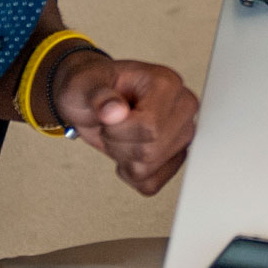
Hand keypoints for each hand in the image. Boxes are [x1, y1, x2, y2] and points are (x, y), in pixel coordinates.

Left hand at [52, 51, 198, 195]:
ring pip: (150, 169)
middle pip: (151, 151)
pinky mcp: (176, 156)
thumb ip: (98, 95)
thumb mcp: (84, 84)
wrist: (92, 98)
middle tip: (110, 126)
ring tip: (119, 135)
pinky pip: (151, 183)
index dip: (118, 131)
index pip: (150, 127)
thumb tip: (115, 112)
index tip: (108, 117)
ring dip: (122, 159)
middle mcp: (183, 107)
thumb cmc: (91, 86)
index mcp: (167, 83)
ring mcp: (183, 133)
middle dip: (118, 145)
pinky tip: (126, 151)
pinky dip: (130, 174)